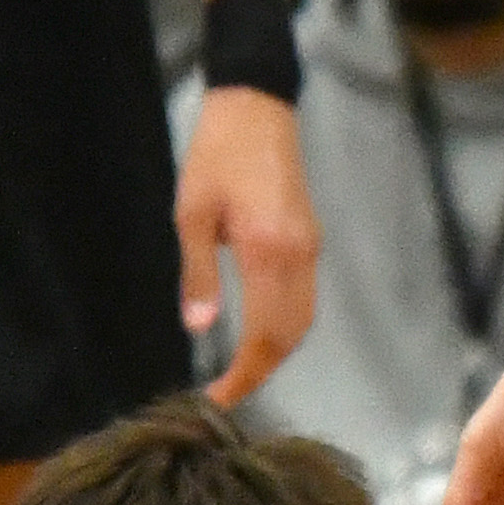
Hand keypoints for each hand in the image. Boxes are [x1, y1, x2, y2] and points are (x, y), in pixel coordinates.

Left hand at [182, 83, 320, 403]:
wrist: (256, 107)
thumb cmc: (217, 154)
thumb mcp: (192, 214)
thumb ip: (199, 274)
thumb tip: (200, 329)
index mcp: (268, 252)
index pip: (265, 335)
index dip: (245, 374)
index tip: (219, 397)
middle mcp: (299, 256)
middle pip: (291, 336)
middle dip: (262, 371)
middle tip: (226, 392)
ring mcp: (310, 248)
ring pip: (304, 320)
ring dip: (277, 352)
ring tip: (240, 370)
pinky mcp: (311, 239)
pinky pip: (305, 298)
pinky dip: (286, 327)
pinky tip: (258, 333)